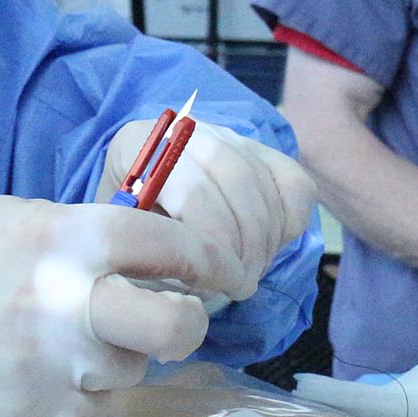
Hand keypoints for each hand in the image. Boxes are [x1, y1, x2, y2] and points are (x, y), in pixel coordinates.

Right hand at [0, 196, 238, 416]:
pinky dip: (87, 388)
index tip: (222, 269)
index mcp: (62, 238)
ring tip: (74, 336)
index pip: (166, 243)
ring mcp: (51, 364)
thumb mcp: (26, 219)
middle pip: (173, 326)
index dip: (207, 256)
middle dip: (189, 321)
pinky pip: (98, 404)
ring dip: (121, 354)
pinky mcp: (38, 412)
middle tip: (177, 316)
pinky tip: (48, 366)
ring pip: (134, 369)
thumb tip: (166, 257)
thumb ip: (93, 234)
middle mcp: (62, 301)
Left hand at [102, 117, 316, 298]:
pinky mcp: (263, 151)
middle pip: (234, 181)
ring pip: (263, 184)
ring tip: (248, 275)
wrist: (150, 210)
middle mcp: (186, 131)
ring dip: (264, 241)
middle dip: (244, 245)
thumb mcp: (124, 243)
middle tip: (238, 285)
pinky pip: (293, 184)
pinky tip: (268, 248)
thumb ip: (146, 250)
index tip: (215, 284)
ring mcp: (228, 136)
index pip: (190, 188)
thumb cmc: (131, 234)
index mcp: (137, 144)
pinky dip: (290, 222)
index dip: (211, 242)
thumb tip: (185, 275)